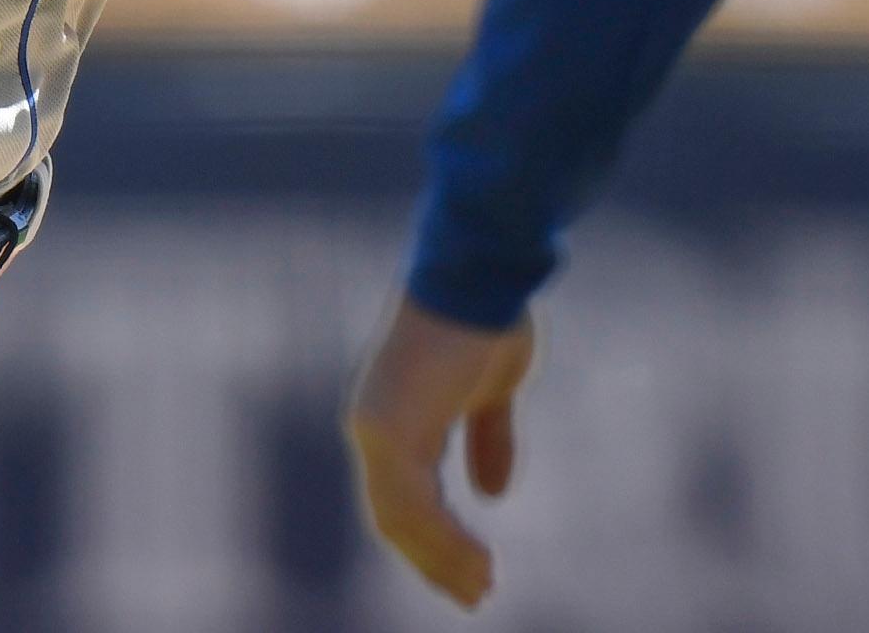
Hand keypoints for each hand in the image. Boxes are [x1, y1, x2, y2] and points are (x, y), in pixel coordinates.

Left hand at [345, 297, 536, 610]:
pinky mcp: (390, 431)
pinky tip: (478, 563)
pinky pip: (414, 507)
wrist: (481, 274)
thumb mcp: (495, 390)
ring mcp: (376, 429)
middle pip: (395, 517)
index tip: (475, 570)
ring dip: (441, 560)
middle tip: (476, 594)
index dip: (436, 538)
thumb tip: (493, 493)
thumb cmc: (488, 316)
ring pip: (400, 521)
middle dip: (435, 560)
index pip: (404, 496)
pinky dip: (445, 542)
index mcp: (395, 414)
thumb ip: (488, 436)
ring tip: (482, 588)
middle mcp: (373, 425)